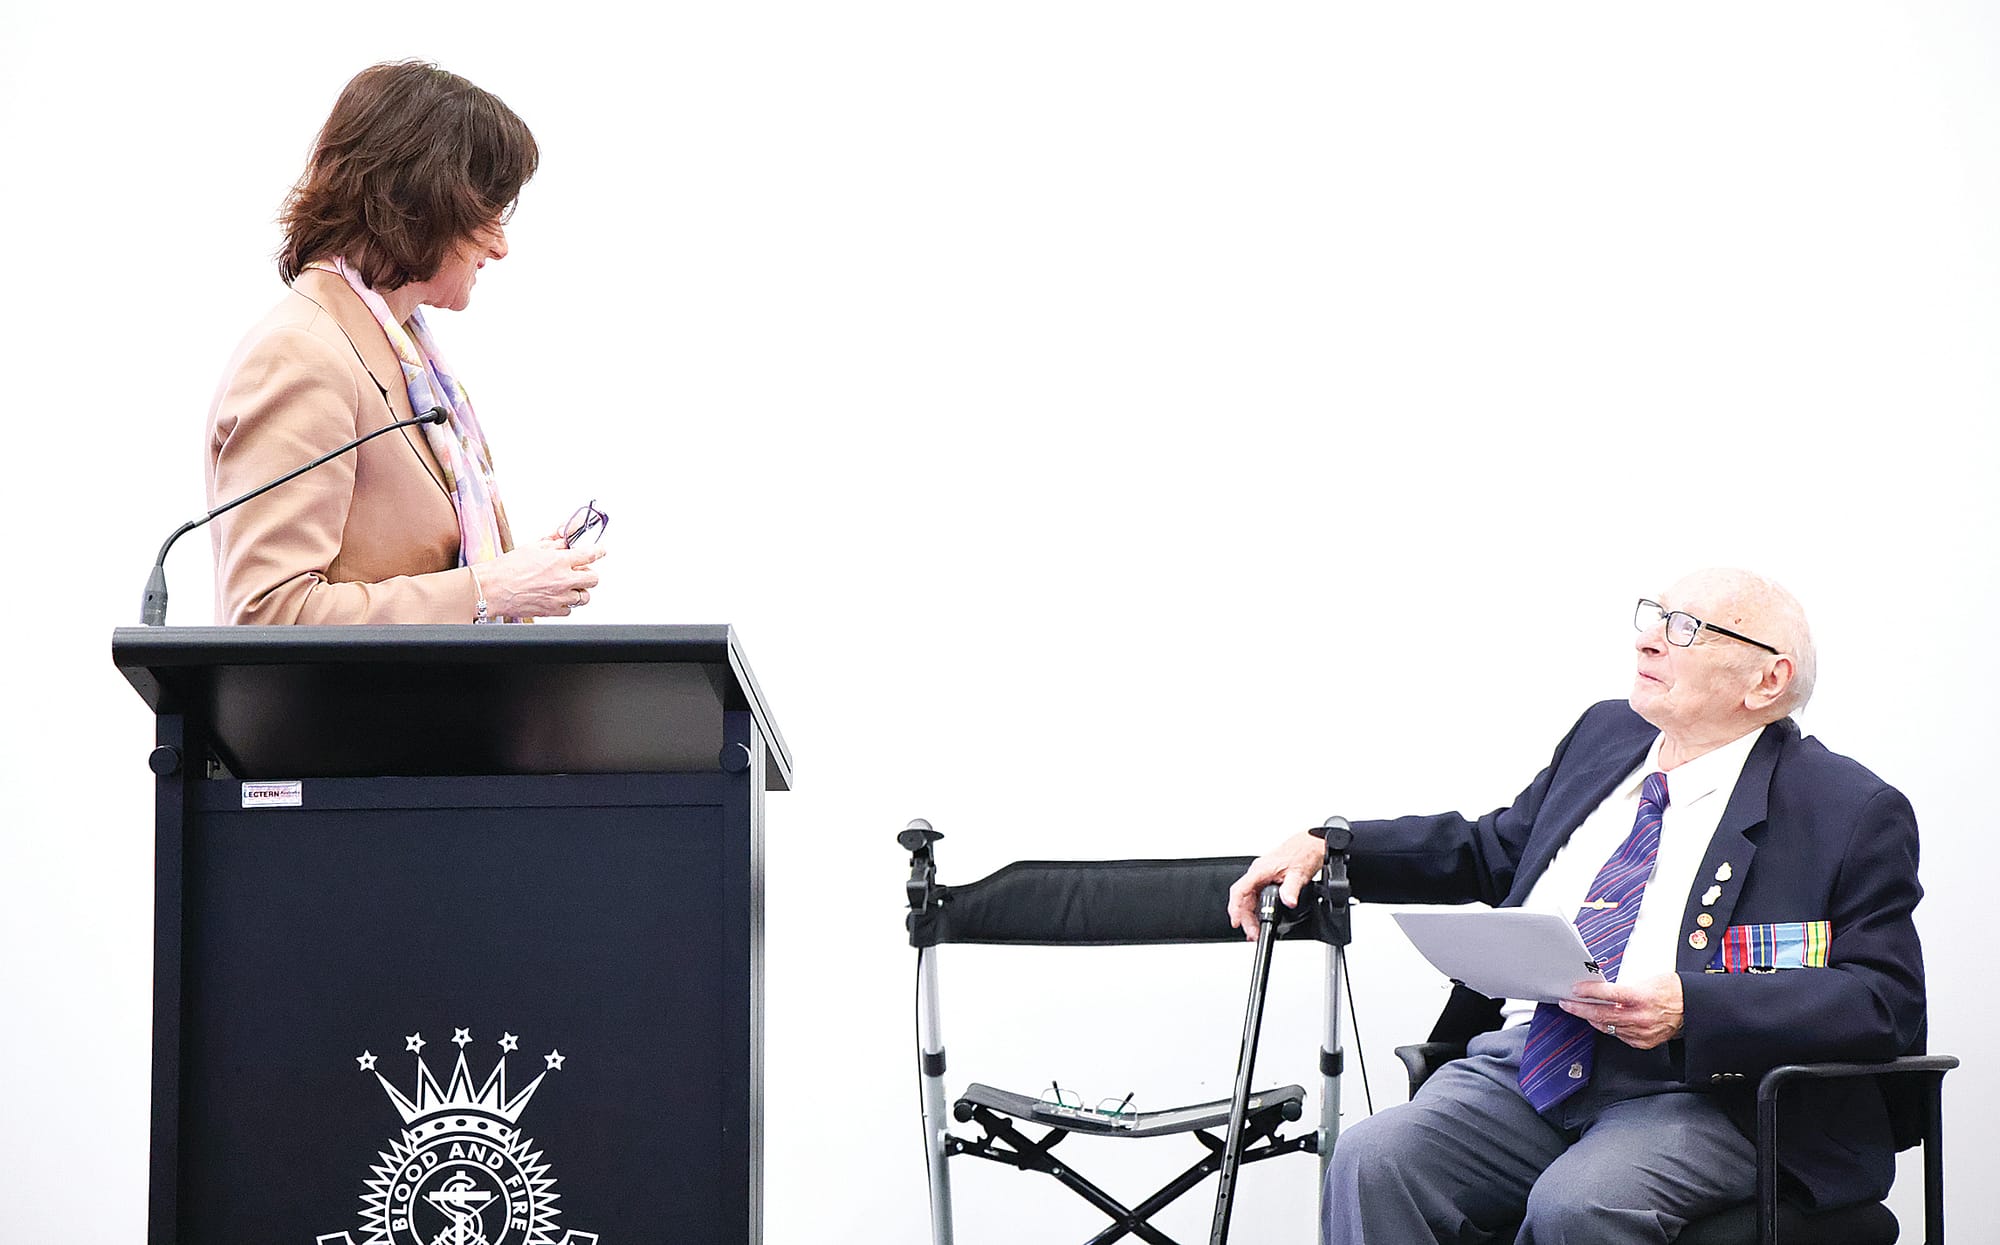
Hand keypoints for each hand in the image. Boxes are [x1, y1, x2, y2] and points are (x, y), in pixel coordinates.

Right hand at [477, 538, 606, 618]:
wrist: (492, 588)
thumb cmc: (506, 569)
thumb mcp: (533, 547)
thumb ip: (554, 543)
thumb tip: (565, 539)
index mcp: (560, 561)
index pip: (591, 554)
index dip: (598, 551)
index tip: (600, 551)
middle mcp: (563, 580)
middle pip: (593, 578)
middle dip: (588, 573)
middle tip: (580, 570)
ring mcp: (560, 598)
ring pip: (584, 597)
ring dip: (579, 590)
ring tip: (567, 585)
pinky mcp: (552, 611)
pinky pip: (570, 610)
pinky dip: (566, 604)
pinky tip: (556, 597)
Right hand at [1226, 831, 1326, 939]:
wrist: (1310, 845)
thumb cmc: (1302, 853)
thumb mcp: (1298, 873)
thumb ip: (1292, 889)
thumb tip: (1288, 901)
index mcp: (1260, 870)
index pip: (1240, 890)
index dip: (1235, 907)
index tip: (1236, 921)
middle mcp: (1258, 873)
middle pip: (1243, 899)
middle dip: (1245, 918)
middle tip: (1252, 933)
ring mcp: (1262, 876)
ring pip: (1248, 899)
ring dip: (1250, 915)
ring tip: (1256, 930)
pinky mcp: (1267, 879)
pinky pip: (1256, 896)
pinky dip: (1256, 909)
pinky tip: (1261, 918)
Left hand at [1559, 973, 1683, 1049]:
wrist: (1694, 1008)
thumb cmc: (1674, 990)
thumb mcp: (1648, 979)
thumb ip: (1625, 986)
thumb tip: (1603, 989)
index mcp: (1641, 997)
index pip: (1608, 994)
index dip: (1588, 992)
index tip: (1575, 989)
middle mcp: (1640, 1017)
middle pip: (1602, 1015)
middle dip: (1580, 1009)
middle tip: (1567, 1003)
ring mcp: (1641, 1032)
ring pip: (1608, 1027)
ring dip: (1592, 1018)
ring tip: (1581, 1010)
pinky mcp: (1644, 1042)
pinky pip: (1619, 1036)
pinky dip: (1609, 1027)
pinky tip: (1603, 1020)